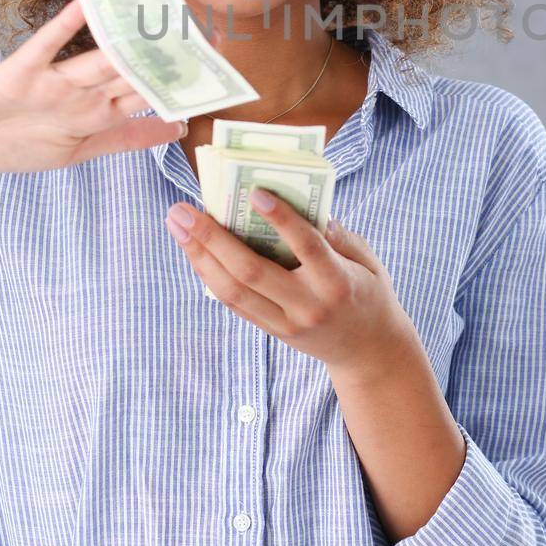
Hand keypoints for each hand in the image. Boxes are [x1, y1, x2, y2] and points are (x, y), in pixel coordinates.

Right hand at [0, 0, 199, 171]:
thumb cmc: (14, 134)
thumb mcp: (76, 148)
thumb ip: (124, 138)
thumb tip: (173, 131)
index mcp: (99, 111)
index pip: (152, 96)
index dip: (186, 87)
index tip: (225, 74)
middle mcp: (82, 93)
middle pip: (136, 72)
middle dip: (174, 59)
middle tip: (215, 35)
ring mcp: (53, 83)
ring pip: (102, 59)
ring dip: (134, 39)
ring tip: (169, 15)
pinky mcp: (21, 73)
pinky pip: (46, 48)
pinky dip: (66, 28)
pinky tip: (88, 5)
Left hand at [164, 190, 420, 377]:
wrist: (368, 352)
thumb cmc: (369, 293)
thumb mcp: (368, 261)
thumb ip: (338, 236)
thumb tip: (302, 207)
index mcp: (337, 282)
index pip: (307, 247)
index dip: (282, 220)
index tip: (256, 193)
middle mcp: (307, 305)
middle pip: (251, 271)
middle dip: (212, 238)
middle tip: (183, 210)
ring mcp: (286, 323)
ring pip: (233, 291)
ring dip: (199, 256)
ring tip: (177, 226)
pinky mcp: (272, 331)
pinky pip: (234, 303)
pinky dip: (210, 275)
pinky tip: (193, 251)